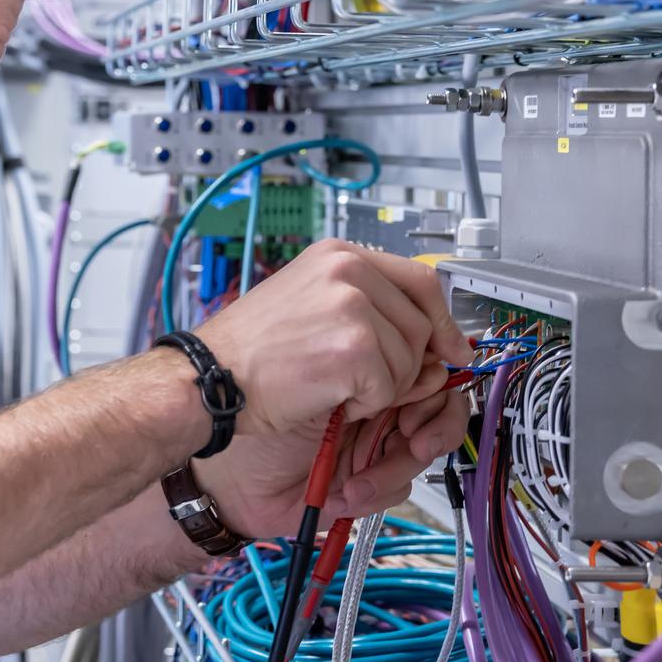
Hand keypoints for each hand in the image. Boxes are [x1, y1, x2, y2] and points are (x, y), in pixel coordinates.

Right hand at [188, 241, 473, 538]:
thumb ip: (368, 310)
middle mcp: (348, 271)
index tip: (453, 347)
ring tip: (328, 382)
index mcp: (338, 256)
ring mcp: (353, 307)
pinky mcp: (354, 348)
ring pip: (409, 362)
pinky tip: (323, 395)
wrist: (209, 379)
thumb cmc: (248, 353)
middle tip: (358, 380)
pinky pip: (388, 390)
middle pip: (421, 326)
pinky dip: (361, 405)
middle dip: (403, 365)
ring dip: (378, 387)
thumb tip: (435, 342)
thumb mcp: (310, 306)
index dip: (442, 321)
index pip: (420, 280)